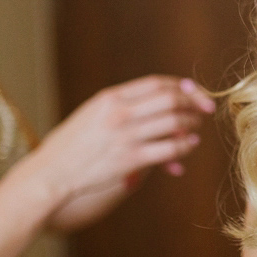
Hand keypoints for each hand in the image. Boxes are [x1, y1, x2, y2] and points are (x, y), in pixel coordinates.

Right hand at [26, 76, 215, 216]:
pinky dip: (185, 146)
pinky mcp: (131, 159)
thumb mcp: (93, 113)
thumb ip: (122, 105)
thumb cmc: (73, 145)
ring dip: (191, 124)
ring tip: (196, 128)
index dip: (182, 86)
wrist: (51, 172)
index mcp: (110, 97)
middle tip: (204, 110)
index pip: (157, 83)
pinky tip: (188, 145)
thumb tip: (159, 104)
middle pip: (171, 99)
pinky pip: (169, 149)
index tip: (195, 92)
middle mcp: (120, 113)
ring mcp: (126, 136)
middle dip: (194, 103)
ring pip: (174, 122)